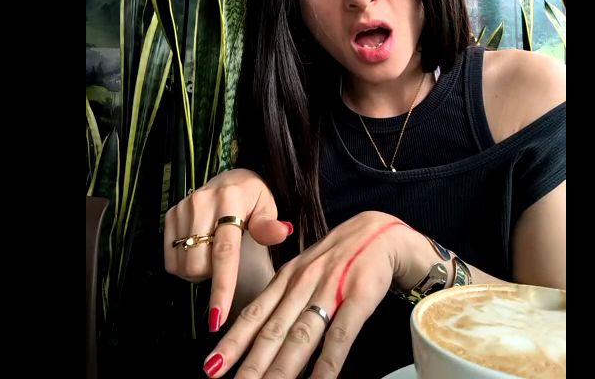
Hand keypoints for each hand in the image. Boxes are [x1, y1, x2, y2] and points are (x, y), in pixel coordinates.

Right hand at [164, 168, 292, 331]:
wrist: (232, 179)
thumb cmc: (254, 198)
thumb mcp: (268, 207)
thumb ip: (270, 225)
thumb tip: (282, 232)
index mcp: (230, 199)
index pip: (224, 252)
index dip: (222, 287)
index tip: (218, 317)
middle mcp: (202, 202)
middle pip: (199, 264)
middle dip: (212, 277)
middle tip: (226, 264)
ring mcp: (182, 208)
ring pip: (183, 265)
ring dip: (199, 272)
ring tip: (214, 255)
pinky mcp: (170, 215)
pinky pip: (171, 259)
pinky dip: (185, 265)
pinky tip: (199, 251)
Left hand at [201, 210, 417, 378]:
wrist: (382, 230)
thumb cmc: (343, 256)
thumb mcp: (307, 269)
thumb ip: (285, 298)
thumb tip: (261, 332)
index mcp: (287, 278)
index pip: (254, 315)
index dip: (232, 343)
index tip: (212, 367)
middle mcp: (303, 284)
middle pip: (272, 331)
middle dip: (250, 365)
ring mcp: (330, 290)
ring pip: (300, 336)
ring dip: (281, 370)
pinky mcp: (358, 296)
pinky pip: (340, 335)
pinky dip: (327, 363)